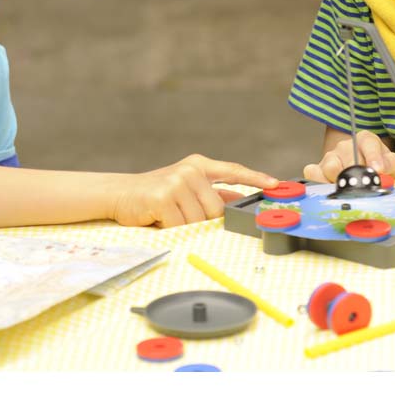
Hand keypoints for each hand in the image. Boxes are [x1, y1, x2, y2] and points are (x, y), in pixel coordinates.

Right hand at [111, 155, 278, 227]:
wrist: (118, 193)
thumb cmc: (154, 194)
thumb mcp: (184, 188)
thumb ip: (210, 193)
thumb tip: (237, 201)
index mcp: (198, 165)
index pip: (233, 170)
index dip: (255, 178)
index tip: (276, 185)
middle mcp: (190, 170)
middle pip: (216, 209)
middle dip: (201, 220)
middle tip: (180, 215)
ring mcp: (177, 181)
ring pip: (199, 221)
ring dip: (184, 226)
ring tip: (167, 215)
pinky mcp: (164, 196)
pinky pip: (181, 226)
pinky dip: (171, 228)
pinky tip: (158, 217)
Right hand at [302, 131, 394, 183]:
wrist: (365, 178)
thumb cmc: (379, 171)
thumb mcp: (392, 166)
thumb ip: (390, 164)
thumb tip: (380, 169)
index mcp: (365, 140)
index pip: (368, 143)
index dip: (373, 156)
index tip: (378, 169)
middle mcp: (345, 146)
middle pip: (349, 159)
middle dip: (358, 177)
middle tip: (366, 188)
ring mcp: (329, 157)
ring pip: (330, 168)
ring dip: (341, 182)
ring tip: (350, 191)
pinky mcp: (317, 169)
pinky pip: (313, 174)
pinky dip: (321, 184)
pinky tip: (334, 191)